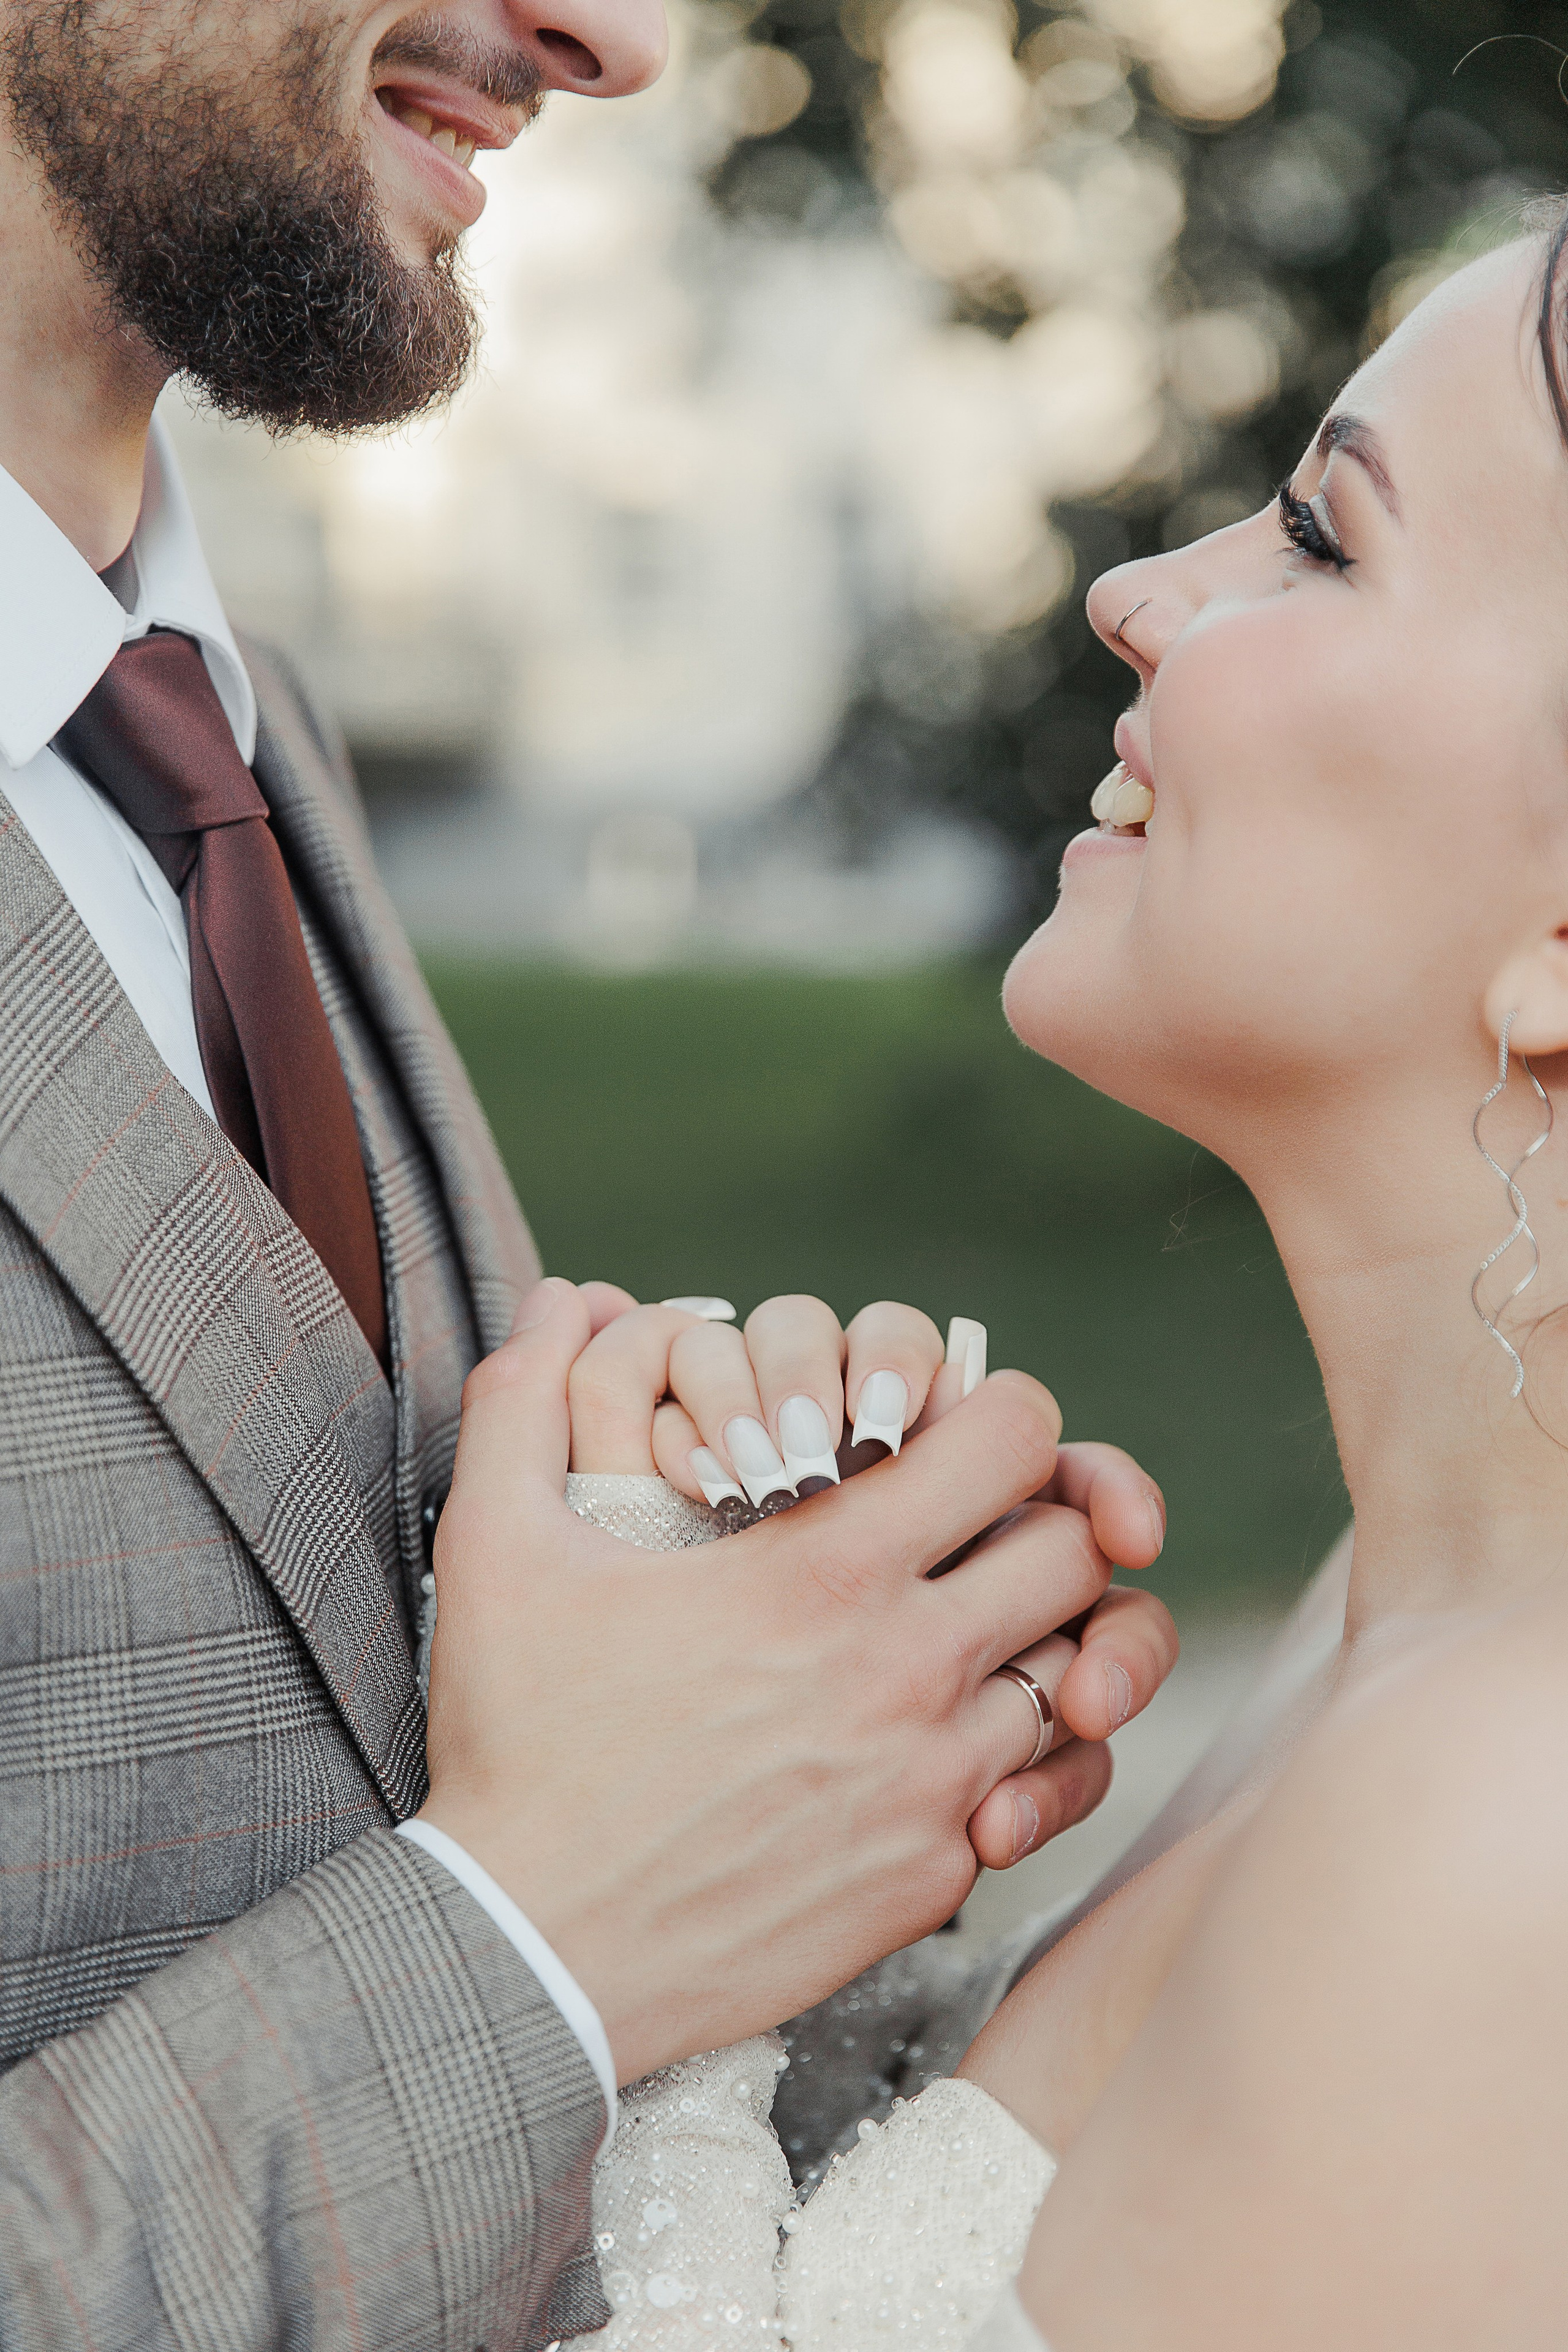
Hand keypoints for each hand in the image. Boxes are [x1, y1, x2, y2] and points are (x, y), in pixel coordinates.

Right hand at [420, 1279, 1173, 2081]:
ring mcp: (934, 1782)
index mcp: (829, 1567)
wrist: (531, 1953)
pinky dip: (1006, 1762)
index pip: (1019, 1436)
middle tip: (963, 1537)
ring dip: (1026, 1646)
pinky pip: (1034, 1793)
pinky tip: (919, 1749)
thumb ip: (528, 1398)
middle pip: (1076, 1551)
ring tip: (944, 1642)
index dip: (998, 1416)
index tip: (943, 1439)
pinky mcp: (932, 1876)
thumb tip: (559, 1293)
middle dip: (1034, 1523)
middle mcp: (910, 1668)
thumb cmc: (518, 1740)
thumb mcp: (499, 1547)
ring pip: (1070, 1677)